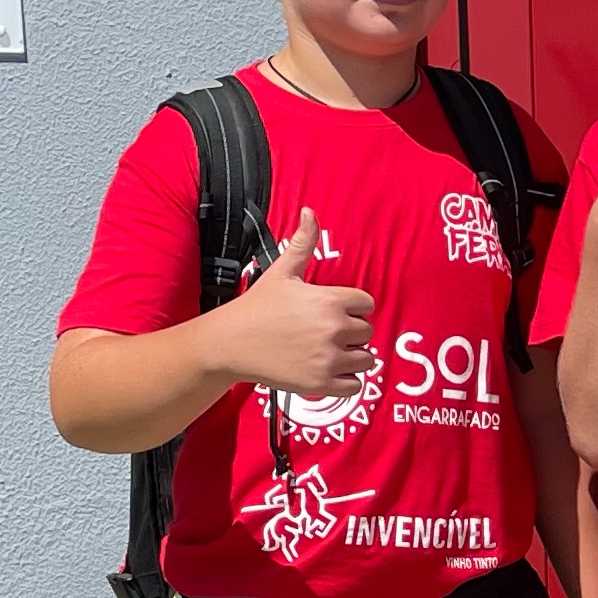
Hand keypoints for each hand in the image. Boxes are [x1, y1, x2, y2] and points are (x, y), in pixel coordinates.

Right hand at [221, 207, 375, 396]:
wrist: (230, 343)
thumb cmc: (257, 306)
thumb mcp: (281, 272)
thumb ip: (303, 243)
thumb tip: (310, 211)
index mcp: (329, 300)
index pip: (366, 304)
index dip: (352, 308)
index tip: (333, 312)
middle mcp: (334, 329)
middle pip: (367, 332)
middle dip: (351, 333)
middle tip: (326, 333)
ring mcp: (328, 359)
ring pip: (366, 359)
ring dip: (352, 357)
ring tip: (328, 352)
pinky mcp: (321, 383)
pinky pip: (355, 386)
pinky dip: (346, 381)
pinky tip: (328, 370)